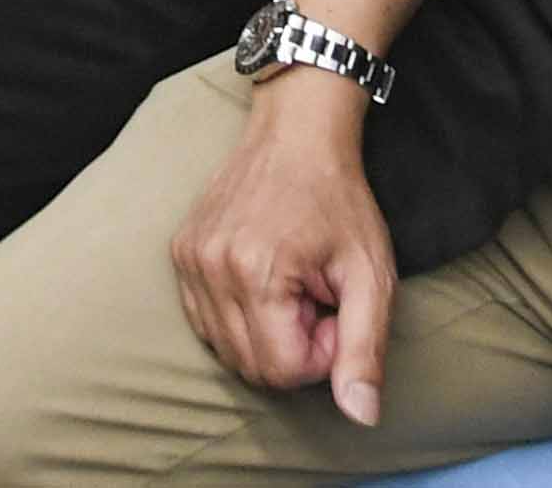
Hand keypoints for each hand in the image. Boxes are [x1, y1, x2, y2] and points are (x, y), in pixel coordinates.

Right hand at [172, 79, 398, 423]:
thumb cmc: (340, 202)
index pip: (284, 371)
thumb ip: (365, 350)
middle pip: (252, 366)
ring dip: (267, 333)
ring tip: (293, 286)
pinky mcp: (180, 253)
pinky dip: (239, 317)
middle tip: (318, 298)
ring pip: (225, 349)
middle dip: (294, 347)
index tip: (337, 308)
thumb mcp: (371, 276)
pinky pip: (205, 322)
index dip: (323, 352)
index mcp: (256, 273)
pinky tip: (265, 281)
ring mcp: (188, 259)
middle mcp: (210, 268)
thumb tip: (361, 416)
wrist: (296, 134)